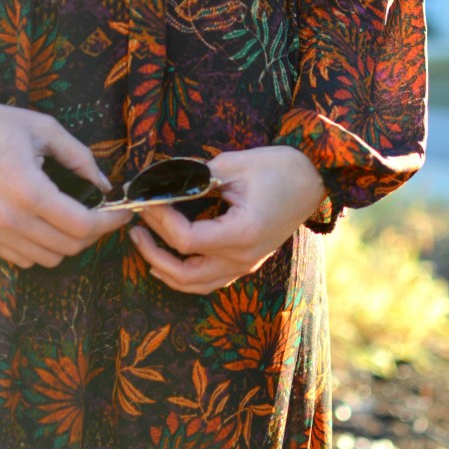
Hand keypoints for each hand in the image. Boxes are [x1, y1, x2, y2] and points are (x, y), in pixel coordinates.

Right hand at [0, 102, 131, 268]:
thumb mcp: (44, 128)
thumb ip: (80, 157)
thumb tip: (103, 184)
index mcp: (29, 190)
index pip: (83, 226)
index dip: (109, 223)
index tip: (121, 214)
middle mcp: (10, 219)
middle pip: (69, 247)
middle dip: (93, 233)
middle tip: (99, 214)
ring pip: (48, 259)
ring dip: (68, 243)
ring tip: (72, 219)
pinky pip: (22, 259)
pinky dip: (42, 249)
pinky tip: (44, 225)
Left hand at [129, 146, 325, 294]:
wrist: (314, 178)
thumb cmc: (278, 167)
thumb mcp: (232, 165)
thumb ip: (193, 177)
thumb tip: (158, 182)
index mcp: (240, 233)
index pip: (185, 239)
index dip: (159, 219)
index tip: (144, 198)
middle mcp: (242, 257)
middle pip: (183, 272)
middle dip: (152, 250)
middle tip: (133, 226)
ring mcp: (246, 264)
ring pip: (195, 284)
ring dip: (164, 267)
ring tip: (143, 244)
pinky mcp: (247, 261)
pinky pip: (209, 280)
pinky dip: (184, 275)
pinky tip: (167, 262)